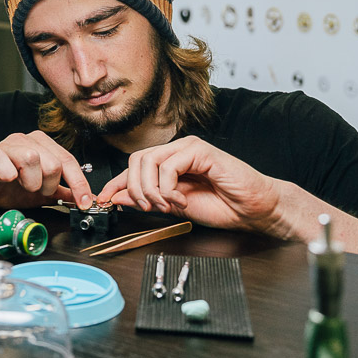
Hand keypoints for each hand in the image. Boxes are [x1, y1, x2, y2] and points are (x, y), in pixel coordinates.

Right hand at [0, 131, 93, 210]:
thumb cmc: (4, 186)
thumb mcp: (39, 193)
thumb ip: (61, 193)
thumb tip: (85, 199)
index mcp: (42, 146)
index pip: (69, 161)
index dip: (79, 184)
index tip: (85, 204)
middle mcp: (26, 141)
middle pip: (53, 163)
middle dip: (48, 186)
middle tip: (36, 191)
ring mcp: (7, 146)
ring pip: (32, 159)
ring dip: (30, 182)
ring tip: (21, 186)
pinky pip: (4, 161)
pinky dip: (8, 175)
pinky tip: (6, 180)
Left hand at [97, 136, 282, 234]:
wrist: (253, 209)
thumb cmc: (223, 206)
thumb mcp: (176, 207)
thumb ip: (149, 200)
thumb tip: (119, 198)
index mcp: (170, 163)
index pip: (134, 166)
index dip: (116, 183)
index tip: (104, 199)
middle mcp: (177, 151)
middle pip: (136, 160)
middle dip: (134, 188)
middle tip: (150, 207)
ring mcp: (188, 148)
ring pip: (147, 161)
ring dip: (151, 189)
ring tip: (167, 204)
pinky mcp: (200, 150)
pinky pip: (168, 165)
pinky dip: (167, 187)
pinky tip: (181, 198)